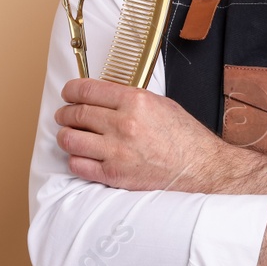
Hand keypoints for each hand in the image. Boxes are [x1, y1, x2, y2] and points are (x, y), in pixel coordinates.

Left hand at [55, 78, 238, 191]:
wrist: (201, 168)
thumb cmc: (184, 137)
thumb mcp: (160, 104)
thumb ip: (129, 98)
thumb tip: (102, 97)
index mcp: (134, 101)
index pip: (86, 90)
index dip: (71, 91)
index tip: (68, 94)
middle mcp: (123, 125)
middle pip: (76, 114)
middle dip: (65, 114)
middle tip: (65, 116)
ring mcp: (116, 151)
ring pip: (70, 139)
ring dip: (66, 136)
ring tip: (70, 135)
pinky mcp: (114, 175)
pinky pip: (78, 165)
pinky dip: (76, 159)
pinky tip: (83, 156)